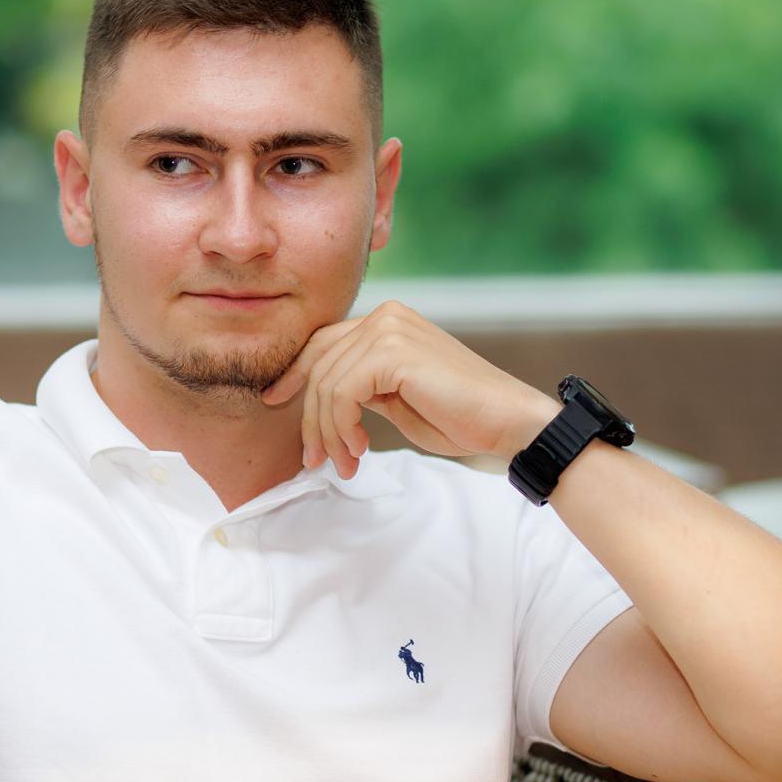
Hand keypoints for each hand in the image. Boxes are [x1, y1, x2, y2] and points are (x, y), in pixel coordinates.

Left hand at [260, 300, 560, 478]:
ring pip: (327, 383)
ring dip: (328, 433)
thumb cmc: (458, 417)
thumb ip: (361, 389)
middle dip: (310, 419)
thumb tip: (321, 402)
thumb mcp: (395, 400)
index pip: (322, 344)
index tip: (274, 404)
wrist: (507, 422)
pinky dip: (342, 427)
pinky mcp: (394, 352)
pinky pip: (342, 392)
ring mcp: (389, 329)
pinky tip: (360, 449)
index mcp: (386, 323)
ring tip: (345, 464)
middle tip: (315, 461)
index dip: (294, 374)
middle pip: (319, 365)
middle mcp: (385, 317)